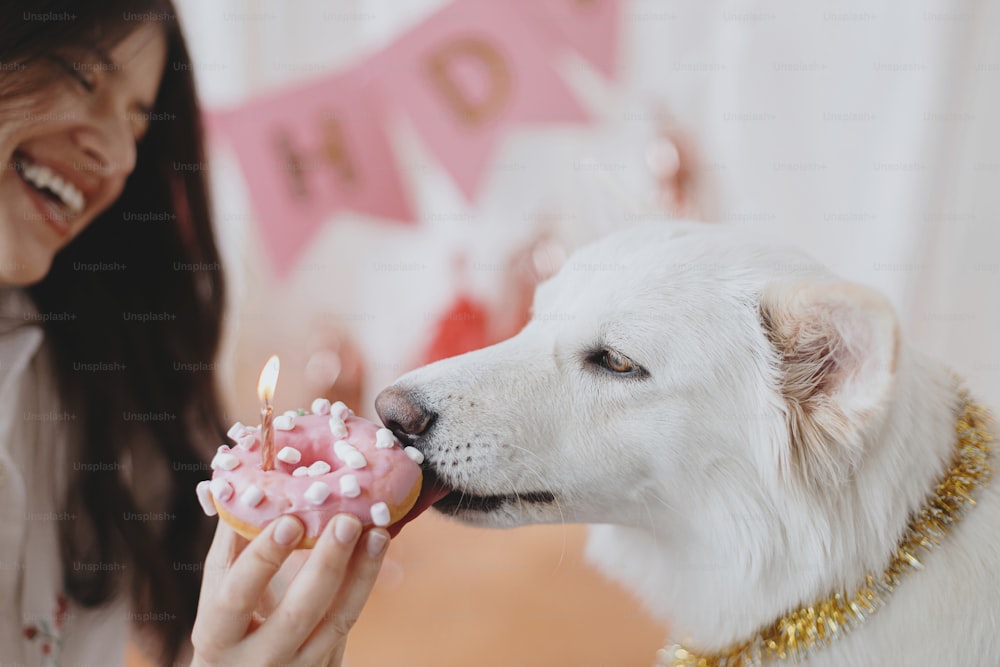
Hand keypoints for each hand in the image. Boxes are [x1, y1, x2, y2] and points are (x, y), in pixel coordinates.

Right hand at [190, 512, 388, 666]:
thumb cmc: (228, 622)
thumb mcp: (219, 589)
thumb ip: (233, 541)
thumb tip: (241, 478)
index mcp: (216, 637)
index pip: (237, 597)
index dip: (262, 559)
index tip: (291, 520)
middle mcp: (257, 661)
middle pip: (297, 614)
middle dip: (325, 565)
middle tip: (347, 519)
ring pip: (336, 622)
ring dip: (361, 573)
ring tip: (377, 530)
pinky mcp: (326, 666)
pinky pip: (350, 622)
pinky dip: (365, 583)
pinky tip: (376, 548)